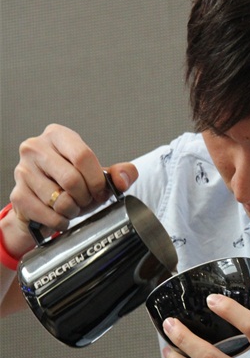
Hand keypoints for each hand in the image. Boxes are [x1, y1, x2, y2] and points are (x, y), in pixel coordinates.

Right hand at [7, 123, 137, 253]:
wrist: (42, 204)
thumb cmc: (69, 185)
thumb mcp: (96, 175)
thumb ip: (118, 174)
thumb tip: (123, 178)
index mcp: (58, 136)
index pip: (83, 156)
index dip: (96, 180)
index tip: (100, 192)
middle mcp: (35, 148)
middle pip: (72, 179)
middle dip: (85, 197)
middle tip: (85, 201)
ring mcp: (23, 171)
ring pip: (59, 200)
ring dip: (73, 211)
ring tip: (72, 207)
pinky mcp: (18, 195)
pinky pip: (48, 215)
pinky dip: (60, 221)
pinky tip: (60, 216)